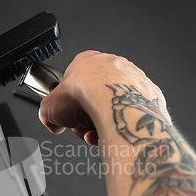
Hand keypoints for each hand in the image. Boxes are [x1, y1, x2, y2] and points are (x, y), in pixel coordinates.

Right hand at [39, 50, 167, 145]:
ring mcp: (132, 79)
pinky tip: (110, 133)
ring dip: (100, 124)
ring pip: (111, 108)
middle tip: (80, 127)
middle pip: (92, 98)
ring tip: (95, 133)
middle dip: (84, 118)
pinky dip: (119, 126)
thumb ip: (47, 114)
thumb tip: (52, 123)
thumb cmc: (85, 97)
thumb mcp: (49, 106)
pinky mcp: (147, 95)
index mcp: (87, 61)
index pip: (73, 83)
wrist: (114, 105)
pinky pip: (129, 114)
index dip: (67, 103)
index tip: (65, 115)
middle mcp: (112, 66)